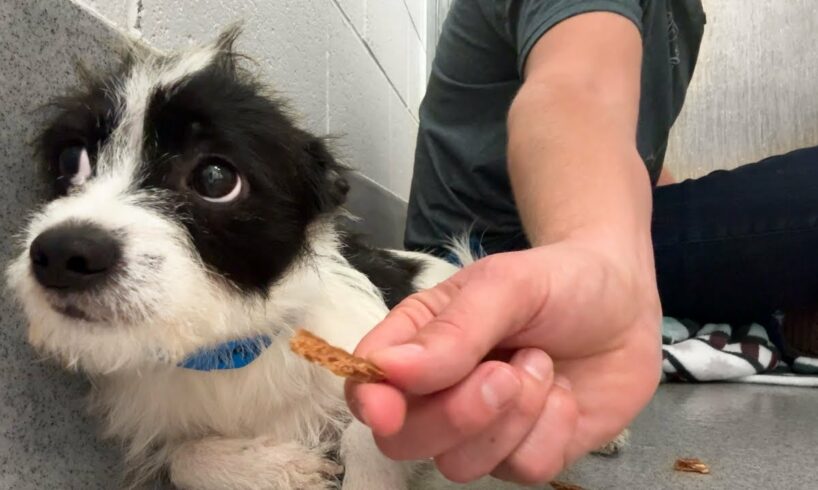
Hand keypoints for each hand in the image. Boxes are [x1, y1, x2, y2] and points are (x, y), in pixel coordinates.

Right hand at [345, 240, 661, 483]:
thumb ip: (452, 329)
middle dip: (457, 414)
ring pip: (463, 464)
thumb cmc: (555, 281)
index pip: (369, 385)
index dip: (371, 403)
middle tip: (504, 372)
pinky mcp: (528, 454)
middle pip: (406, 442)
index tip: (387, 409)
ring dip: (512, 417)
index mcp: (418, 344)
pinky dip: (550, 431)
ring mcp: (484, 430)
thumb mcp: (505, 285)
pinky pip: (522, 469)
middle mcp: (440, 394)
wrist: (625, 300)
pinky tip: (563, 393)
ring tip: (541, 366)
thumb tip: (388, 369)